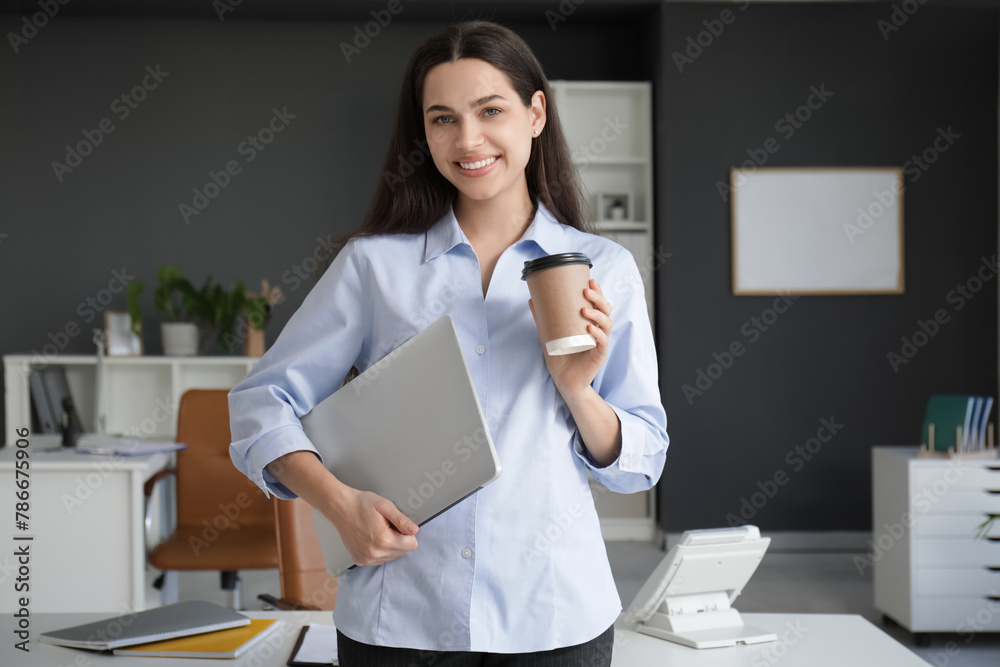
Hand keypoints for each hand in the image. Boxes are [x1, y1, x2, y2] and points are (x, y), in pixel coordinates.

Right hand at [325, 486, 418, 566]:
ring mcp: (366, 558)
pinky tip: (372, 538)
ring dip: (390, 546)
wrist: (340, 507)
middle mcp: (374, 553)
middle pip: (402, 552)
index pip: (411, 545)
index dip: (408, 534)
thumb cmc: (361, 504)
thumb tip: (415, 530)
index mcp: (383, 540)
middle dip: (399, 540)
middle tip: (387, 526)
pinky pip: (379, 560)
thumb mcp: (385, 506)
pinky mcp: (360, 560)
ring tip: (378, 531)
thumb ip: (402, 520)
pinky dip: (380, 551)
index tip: (398, 525)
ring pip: (391, 557)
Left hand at [529, 278, 612, 400]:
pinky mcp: (599, 355)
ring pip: (607, 324)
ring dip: (598, 315)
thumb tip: (531, 299)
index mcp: (590, 322)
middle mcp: (598, 330)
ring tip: (585, 310)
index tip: (590, 280)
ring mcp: (600, 343)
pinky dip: (598, 334)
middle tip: (587, 292)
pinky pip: (603, 342)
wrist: (563, 379)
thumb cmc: (559, 355)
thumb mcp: (548, 333)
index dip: (598, 291)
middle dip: (598, 299)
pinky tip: (590, 328)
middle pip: (606, 310)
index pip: (598, 304)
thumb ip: (541, 318)